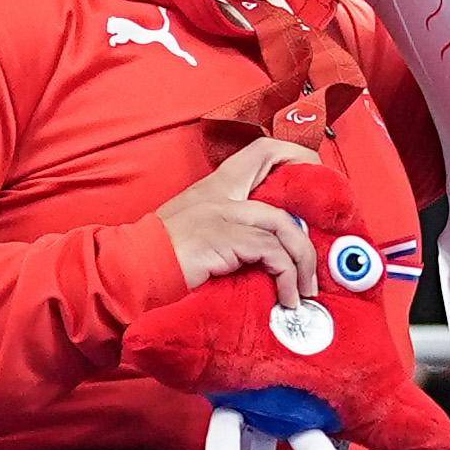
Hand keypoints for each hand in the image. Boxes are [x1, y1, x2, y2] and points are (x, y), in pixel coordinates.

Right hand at [159, 138, 318, 302]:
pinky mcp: (222, 239)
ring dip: (303, 261)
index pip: (261, 151)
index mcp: (214, 187)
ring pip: (284, 224)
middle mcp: (220, 193)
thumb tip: (264, 251)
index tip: (314, 184)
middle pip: (276, 168)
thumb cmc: (156, 261)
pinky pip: (272, 253)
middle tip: (322, 239)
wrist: (126, 273)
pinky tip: (286, 298)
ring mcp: (221, 213)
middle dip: (309, 196)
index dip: (293, 156)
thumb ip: (227, 231)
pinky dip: (287, 276)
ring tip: (305, 292)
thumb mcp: (194, 233)